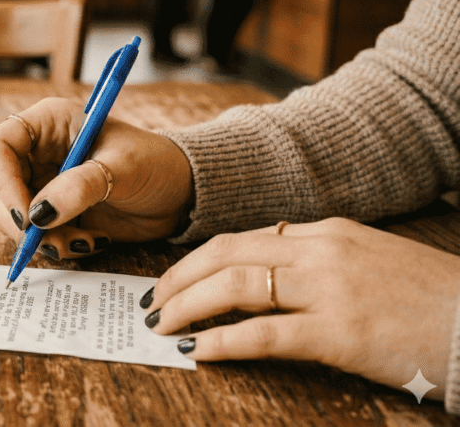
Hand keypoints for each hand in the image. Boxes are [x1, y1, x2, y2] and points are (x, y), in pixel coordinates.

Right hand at [0, 97, 192, 258]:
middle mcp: (37, 153)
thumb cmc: (156, 164)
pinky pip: (35, 236)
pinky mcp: (54, 213)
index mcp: (48, 124)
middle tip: (49, 239)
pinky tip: (91, 241)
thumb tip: (39, 215)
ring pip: (12, 217)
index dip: (2, 182)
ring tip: (82, 241)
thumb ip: (79, 187)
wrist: (181, 193)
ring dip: (41, 238)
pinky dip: (57, 246)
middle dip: (20, 220)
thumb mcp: (122, 168)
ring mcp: (43, 184)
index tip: (26, 215)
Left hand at [143, 217, 459, 399]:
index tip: (172, 281)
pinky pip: (264, 333)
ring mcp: (331, 288)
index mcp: (329, 232)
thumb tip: (270, 279)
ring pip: (235, 286)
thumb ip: (321, 263)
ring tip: (162, 327)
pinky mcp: (340, 331)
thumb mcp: (372, 261)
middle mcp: (323, 250)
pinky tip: (199, 350)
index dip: (198, 261)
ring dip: (187, 305)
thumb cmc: (431, 300)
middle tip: (151, 303)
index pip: (244, 239)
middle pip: (226, 254)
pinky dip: (223, 340)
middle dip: (178, 279)